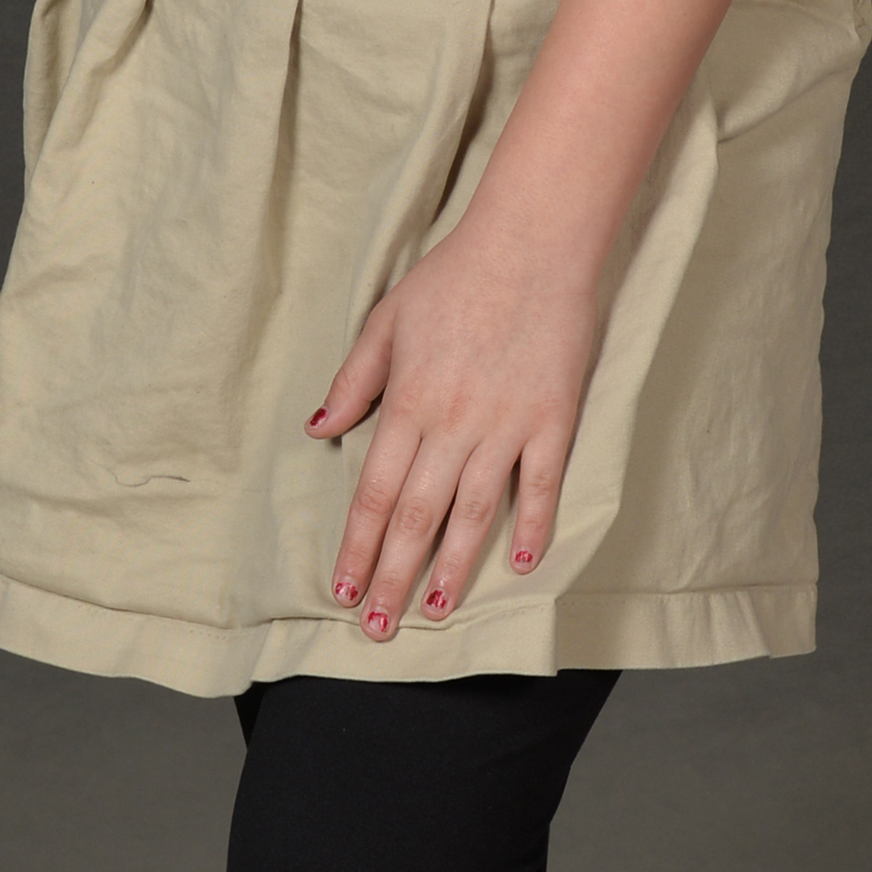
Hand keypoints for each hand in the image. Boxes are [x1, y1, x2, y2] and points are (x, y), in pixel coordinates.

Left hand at [306, 211, 597, 638]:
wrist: (531, 241)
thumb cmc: (453, 276)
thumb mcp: (387, 319)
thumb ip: (354, 381)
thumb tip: (319, 430)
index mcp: (408, 401)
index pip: (375, 494)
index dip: (358, 548)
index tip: (344, 591)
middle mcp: (453, 424)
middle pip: (417, 517)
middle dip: (394, 577)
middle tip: (378, 629)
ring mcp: (506, 425)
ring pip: (474, 512)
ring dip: (454, 567)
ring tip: (436, 612)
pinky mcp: (552, 418)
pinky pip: (542, 484)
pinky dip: (533, 525)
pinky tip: (523, 563)